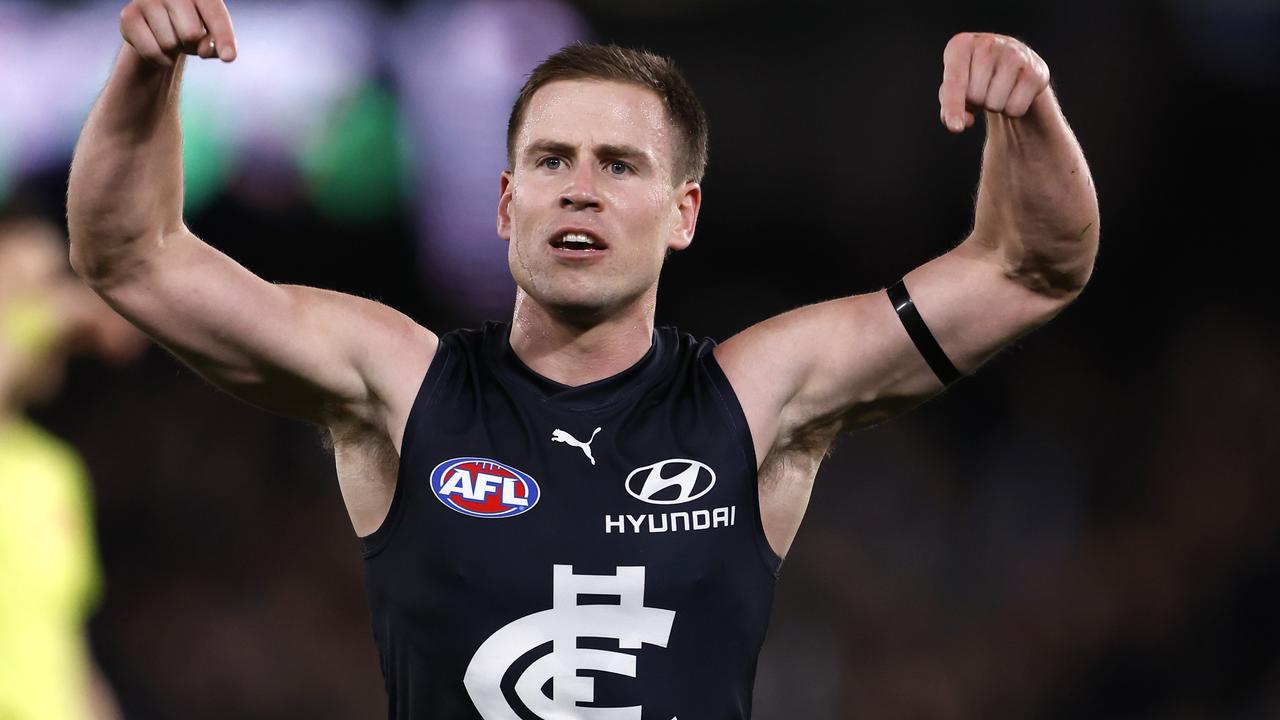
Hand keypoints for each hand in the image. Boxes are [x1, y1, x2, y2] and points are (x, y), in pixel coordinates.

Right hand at [118, 0, 236, 66]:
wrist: (158, 24)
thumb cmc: (192, 26)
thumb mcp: (210, 35)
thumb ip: (216, 43)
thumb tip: (206, 50)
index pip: (214, 14)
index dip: (224, 38)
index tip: (229, 58)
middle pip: (191, 33)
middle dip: (193, 45)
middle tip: (188, 40)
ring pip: (170, 44)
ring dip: (175, 51)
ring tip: (172, 38)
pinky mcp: (128, 15)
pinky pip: (151, 51)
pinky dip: (161, 59)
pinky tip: (160, 49)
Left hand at [938, 33, 1049, 132]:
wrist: (1010, 66)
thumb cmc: (974, 79)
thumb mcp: (953, 90)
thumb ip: (949, 108)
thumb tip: (964, 122)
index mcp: (962, 44)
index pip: (955, 82)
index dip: (952, 107)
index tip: (954, 128)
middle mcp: (988, 43)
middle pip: (975, 96)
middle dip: (976, 102)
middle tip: (983, 88)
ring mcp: (1015, 53)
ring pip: (995, 104)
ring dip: (994, 106)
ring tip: (997, 89)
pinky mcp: (1036, 70)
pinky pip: (1015, 109)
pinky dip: (1012, 109)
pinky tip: (1013, 92)